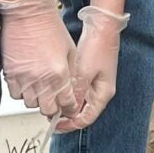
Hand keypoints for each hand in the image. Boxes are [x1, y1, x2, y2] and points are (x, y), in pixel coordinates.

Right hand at [0, 0, 79, 124]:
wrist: (27, 12)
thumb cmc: (49, 26)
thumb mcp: (70, 50)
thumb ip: (71, 73)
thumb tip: (70, 89)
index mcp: (60, 74)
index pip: (66, 104)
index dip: (69, 108)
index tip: (68, 107)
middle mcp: (41, 80)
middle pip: (47, 110)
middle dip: (52, 107)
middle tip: (54, 100)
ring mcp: (24, 78)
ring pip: (30, 104)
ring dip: (36, 99)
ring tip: (39, 89)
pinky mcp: (9, 74)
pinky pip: (15, 94)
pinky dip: (22, 92)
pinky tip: (27, 83)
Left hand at [65, 4, 128, 133]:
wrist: (103, 27)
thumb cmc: (98, 46)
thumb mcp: (84, 72)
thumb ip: (76, 92)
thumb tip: (68, 109)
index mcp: (103, 94)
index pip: (86, 118)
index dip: (70, 125)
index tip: (55, 125)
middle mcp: (100, 91)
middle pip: (82, 112)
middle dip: (66, 116)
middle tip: (50, 117)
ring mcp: (96, 83)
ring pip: (80, 102)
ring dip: (66, 105)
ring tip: (52, 104)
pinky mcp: (90, 75)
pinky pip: (79, 91)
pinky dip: (69, 94)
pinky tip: (58, 92)